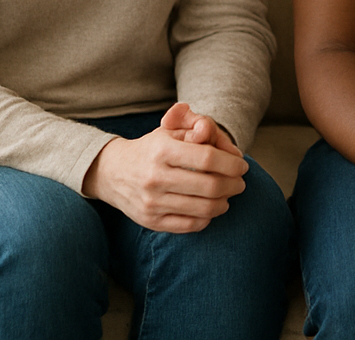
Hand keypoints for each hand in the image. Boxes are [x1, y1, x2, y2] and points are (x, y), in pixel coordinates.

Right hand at [82, 106, 249, 233]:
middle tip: (240, 183)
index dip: (231, 163)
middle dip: (234, 185)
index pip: (207, 158)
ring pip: (203, 208)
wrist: (112, 173)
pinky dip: (207, 218)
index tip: (242, 166)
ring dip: (224, 203)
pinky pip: (190, 225)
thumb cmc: (150, 149)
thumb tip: (210, 130)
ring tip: (228, 195)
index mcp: (162, 150)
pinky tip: (211, 208)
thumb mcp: (169, 131)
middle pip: (210, 185)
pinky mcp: (151, 221)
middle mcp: (155, 177)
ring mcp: (152, 202)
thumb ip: (193, 128)